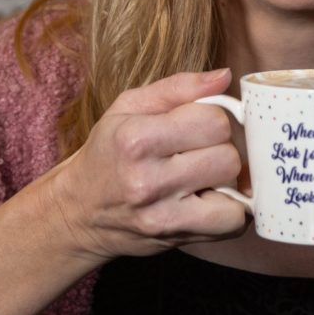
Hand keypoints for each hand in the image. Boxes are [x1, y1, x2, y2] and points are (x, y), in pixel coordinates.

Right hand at [44, 69, 246, 263]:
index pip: (214, 121)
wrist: (79, 211)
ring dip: (227, 181)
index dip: (213, 119)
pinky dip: (230, 211)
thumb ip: (179, 87)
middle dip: (221, 149)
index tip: (197, 127)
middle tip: (200, 153)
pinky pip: (232, 223)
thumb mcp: (130, 107)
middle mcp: (148, 179)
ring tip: (204, 176)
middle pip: (228, 156)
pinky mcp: (176, 238)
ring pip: (234, 188)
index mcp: (136, 138)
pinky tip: (209, 201)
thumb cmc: (110, 152)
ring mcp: (163, 214)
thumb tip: (225, 76)